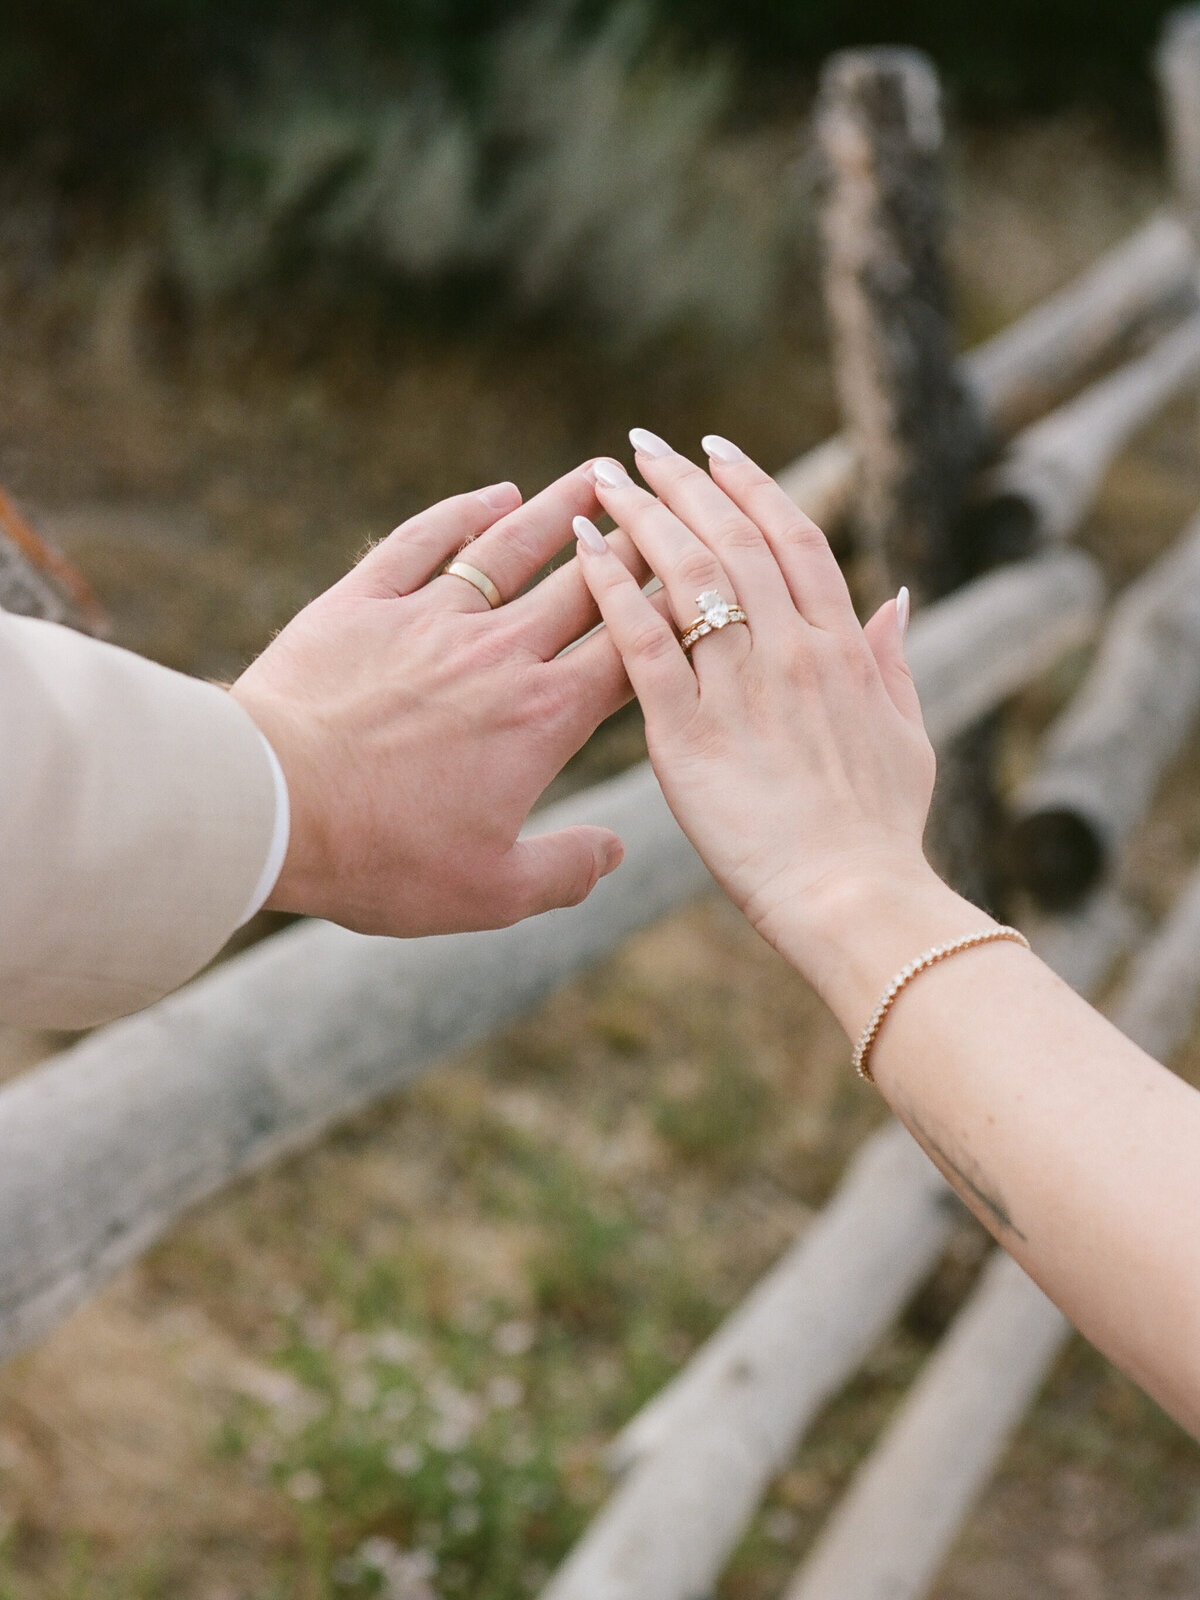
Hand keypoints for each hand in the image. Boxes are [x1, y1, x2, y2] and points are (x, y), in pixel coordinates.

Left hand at [231, 468, 651, 935]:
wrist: (273, 803)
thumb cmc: (383, 857)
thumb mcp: (491, 893)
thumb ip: (567, 871)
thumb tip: (616, 851)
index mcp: (545, 717)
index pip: (634, 650)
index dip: (676, 611)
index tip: (706, 581)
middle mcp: (502, 652)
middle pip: (587, 583)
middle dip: (635, 542)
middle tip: (666, 505)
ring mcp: (432, 618)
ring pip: (514, 546)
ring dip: (561, 507)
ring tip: (598, 473)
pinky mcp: (364, 600)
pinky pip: (426, 540)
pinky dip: (463, 511)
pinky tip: (491, 493)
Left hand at [574, 435, 939, 993]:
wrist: (855, 904)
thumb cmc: (882, 834)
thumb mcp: (910, 738)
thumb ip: (895, 663)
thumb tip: (895, 599)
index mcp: (838, 649)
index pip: (791, 539)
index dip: (752, 485)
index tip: (715, 450)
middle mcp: (790, 652)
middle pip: (733, 540)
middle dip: (685, 482)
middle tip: (644, 444)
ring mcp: (739, 689)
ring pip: (687, 576)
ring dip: (644, 516)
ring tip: (605, 475)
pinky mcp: (687, 736)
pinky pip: (643, 646)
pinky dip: (612, 590)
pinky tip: (583, 549)